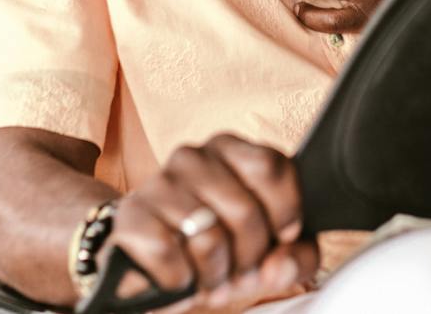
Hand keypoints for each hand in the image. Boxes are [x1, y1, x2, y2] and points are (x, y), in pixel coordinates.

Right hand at [106, 134, 317, 309]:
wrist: (154, 264)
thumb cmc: (220, 248)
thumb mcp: (270, 253)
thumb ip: (298, 256)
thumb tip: (281, 264)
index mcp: (230, 150)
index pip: (271, 166)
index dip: (285, 212)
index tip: (281, 235)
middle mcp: (193, 156)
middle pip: (245, 211)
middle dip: (249, 256)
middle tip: (239, 267)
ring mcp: (159, 183)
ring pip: (209, 239)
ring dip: (215, 274)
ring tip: (209, 274)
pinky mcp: (132, 216)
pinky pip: (171, 257)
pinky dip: (180, 280)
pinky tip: (178, 274)